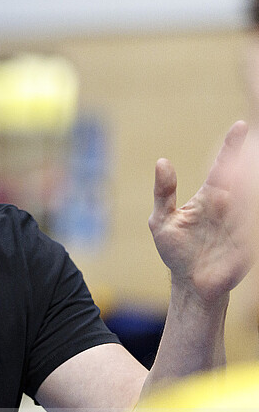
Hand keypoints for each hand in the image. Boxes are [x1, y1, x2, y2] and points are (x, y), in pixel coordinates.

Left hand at [148, 121, 251, 303]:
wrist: (190, 284)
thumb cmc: (176, 250)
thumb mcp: (161, 221)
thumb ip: (163, 193)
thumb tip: (163, 162)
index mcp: (209, 198)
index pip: (222, 167)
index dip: (230, 148)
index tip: (241, 127)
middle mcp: (228, 207)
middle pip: (242, 178)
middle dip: (247, 162)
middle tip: (251, 145)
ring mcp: (240, 224)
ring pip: (251, 198)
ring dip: (250, 185)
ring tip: (247, 168)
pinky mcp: (246, 244)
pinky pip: (251, 225)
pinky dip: (249, 215)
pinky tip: (244, 207)